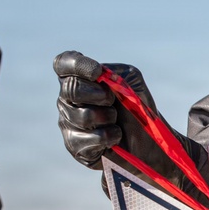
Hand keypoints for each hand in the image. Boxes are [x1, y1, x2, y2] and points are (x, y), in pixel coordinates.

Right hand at [53, 50, 158, 169]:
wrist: (146, 139)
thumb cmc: (135, 105)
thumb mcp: (132, 81)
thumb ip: (117, 72)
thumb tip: (101, 74)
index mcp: (79, 78)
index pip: (63, 63)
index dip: (77, 65)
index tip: (97, 72)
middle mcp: (67, 99)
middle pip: (71, 88)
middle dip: (100, 94)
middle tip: (112, 100)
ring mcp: (68, 122)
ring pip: (83, 116)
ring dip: (108, 117)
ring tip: (115, 120)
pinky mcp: (74, 146)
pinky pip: (91, 138)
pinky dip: (110, 135)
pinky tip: (115, 135)